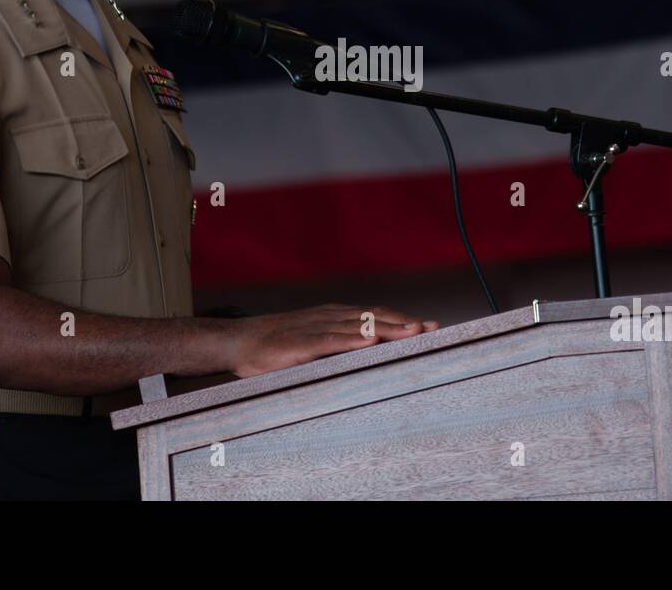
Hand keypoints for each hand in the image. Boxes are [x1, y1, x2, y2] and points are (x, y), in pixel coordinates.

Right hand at [229, 303, 439, 377]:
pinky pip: (328, 341)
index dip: (404, 320)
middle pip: (374, 317)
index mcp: (336, 317)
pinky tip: (368, 344)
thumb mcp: (314, 342)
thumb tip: (371, 356)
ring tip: (412, 333)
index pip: (376, 315)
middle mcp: (330, 317)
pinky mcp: (299, 343)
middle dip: (404, 323)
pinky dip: (350, 341)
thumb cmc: (278, 346)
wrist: (239, 341)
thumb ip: (340, 346)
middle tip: (432, 329)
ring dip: (386, 329)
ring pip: (357, 326)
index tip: (432, 326)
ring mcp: (315, 327)